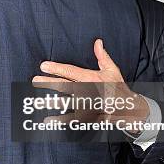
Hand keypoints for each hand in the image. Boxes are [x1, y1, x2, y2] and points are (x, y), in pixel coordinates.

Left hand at [33, 39, 148, 126]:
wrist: (129, 108)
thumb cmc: (118, 87)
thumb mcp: (112, 70)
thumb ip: (102, 56)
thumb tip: (97, 42)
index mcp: (91, 78)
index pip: (71, 71)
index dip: (56, 68)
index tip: (43, 66)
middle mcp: (87, 91)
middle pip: (64, 86)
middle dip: (48, 83)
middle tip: (34, 80)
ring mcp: (87, 105)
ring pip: (65, 103)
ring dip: (50, 102)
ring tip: (35, 101)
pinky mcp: (88, 117)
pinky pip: (71, 119)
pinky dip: (59, 120)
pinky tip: (48, 121)